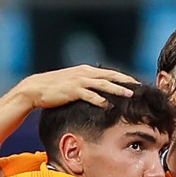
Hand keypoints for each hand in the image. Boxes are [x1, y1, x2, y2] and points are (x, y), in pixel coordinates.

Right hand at [12, 66, 136, 110]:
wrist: (35, 89)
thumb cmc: (53, 89)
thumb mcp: (72, 84)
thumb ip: (85, 86)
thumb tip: (96, 94)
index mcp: (86, 71)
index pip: (109, 73)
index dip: (124, 78)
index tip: (136, 84)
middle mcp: (84, 73)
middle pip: (111, 76)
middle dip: (126, 81)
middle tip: (140, 87)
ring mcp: (79, 81)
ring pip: (103, 84)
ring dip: (118, 89)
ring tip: (130, 95)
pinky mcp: (73, 90)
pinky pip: (90, 95)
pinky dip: (100, 100)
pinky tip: (108, 105)